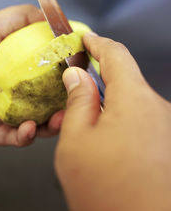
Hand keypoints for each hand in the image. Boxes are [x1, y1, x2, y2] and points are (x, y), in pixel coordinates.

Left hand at [0, 5, 63, 146]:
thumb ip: (20, 18)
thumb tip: (48, 15)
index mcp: (12, 67)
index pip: (45, 70)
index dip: (63, 71)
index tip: (79, 71)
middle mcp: (10, 89)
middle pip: (45, 97)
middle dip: (63, 102)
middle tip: (75, 101)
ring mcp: (2, 112)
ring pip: (36, 121)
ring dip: (51, 124)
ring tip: (58, 120)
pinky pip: (15, 138)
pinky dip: (26, 135)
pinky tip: (29, 128)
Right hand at [55, 32, 170, 210]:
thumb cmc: (111, 194)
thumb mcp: (77, 142)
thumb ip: (77, 101)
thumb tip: (77, 76)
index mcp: (135, 100)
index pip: (116, 55)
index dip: (98, 43)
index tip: (87, 40)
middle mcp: (158, 108)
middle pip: (124, 81)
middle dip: (97, 86)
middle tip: (74, 98)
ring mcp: (167, 126)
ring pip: (132, 103)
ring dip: (109, 110)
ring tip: (90, 135)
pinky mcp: (168, 141)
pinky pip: (142, 120)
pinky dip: (122, 124)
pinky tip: (109, 147)